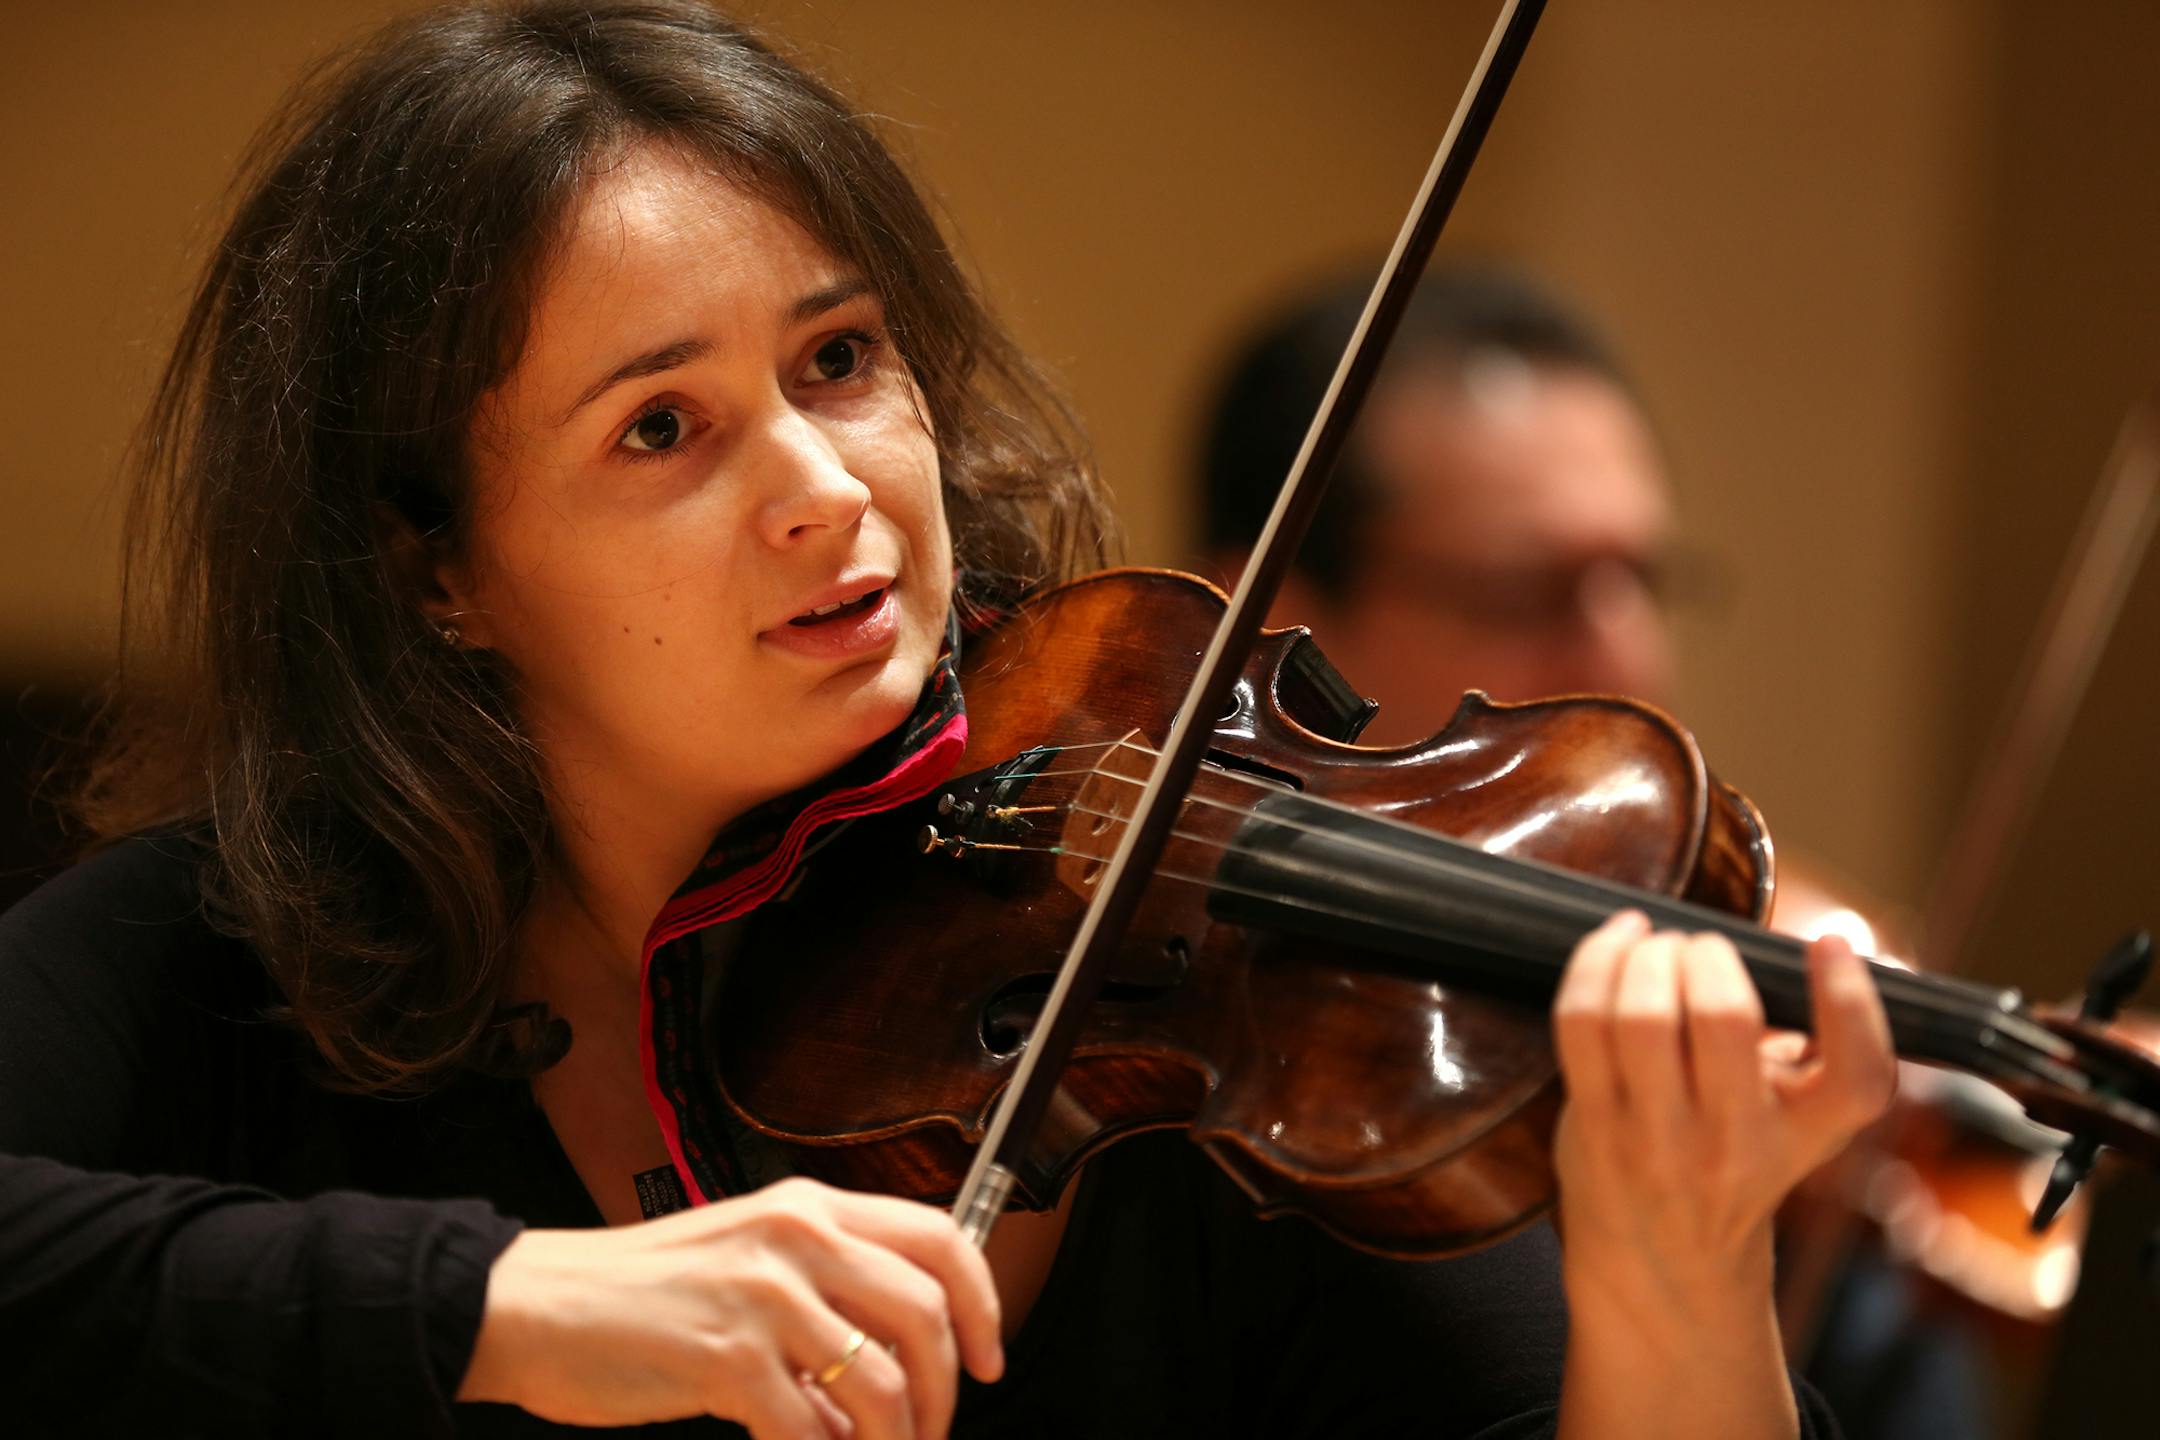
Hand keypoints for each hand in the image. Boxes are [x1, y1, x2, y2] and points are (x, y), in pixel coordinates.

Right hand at [457, 1175, 1003, 1438]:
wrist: (534, 1304)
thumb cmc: (636, 1293)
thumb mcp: (745, 1259)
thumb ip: (822, 1295)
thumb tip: (891, 1374)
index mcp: (809, 1207)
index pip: (939, 1238)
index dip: (982, 1304)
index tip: (989, 1359)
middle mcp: (796, 1237)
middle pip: (926, 1316)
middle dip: (945, 1394)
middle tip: (928, 1434)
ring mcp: (763, 1294)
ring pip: (883, 1383)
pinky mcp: (725, 1357)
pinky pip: (809, 1430)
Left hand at [1551, 910, 1895, 1301]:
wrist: (1663, 1261)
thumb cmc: (1734, 1161)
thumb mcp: (1800, 1120)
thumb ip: (1819, 1045)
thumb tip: (1827, 942)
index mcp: (1808, 1133)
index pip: (1857, 1077)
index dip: (1852, 1002)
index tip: (1828, 943)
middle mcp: (1736, 1142)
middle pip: (1723, 1017)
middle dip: (1708, 953)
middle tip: (1702, 950)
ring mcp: (1658, 1137)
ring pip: (1642, 1015)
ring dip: (1647, 955)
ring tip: (1655, 948)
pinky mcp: (1595, 1122)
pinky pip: (1581, 1022)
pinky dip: (1594, 963)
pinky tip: (1614, 945)